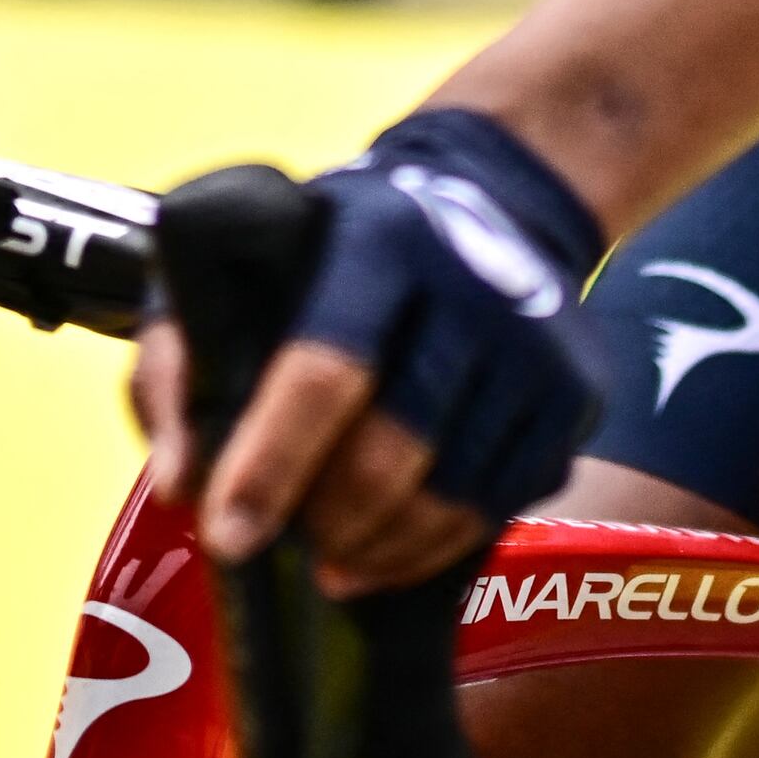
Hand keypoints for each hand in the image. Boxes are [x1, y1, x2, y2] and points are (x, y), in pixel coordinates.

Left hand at [131, 111, 604, 596]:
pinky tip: (394, 541)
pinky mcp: (576, 391)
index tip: (230, 537)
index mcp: (375, 241)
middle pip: (393, 448)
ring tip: (335, 558)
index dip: (271, 464)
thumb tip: (182, 483)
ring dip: (379, 549)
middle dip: (328, 521)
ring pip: (452, 495)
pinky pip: (502, 506)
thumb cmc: (339, 249)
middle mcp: (468, 284)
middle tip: (289, 547)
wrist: (496, 198)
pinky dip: (437, 546)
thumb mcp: (241, 260)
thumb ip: (184, 360)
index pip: (323, 369)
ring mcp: (534, 341)